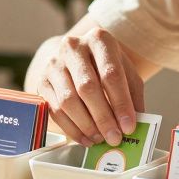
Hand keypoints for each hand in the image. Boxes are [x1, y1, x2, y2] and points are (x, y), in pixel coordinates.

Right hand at [31, 27, 144, 146]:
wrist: (78, 57)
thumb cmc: (106, 66)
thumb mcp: (126, 72)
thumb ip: (133, 95)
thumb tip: (136, 124)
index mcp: (99, 39)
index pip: (111, 73)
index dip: (121, 103)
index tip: (129, 126)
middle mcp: (73, 47)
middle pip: (87, 87)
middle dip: (103, 117)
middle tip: (114, 138)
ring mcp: (54, 64)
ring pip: (68, 101)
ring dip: (86, 125)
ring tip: (100, 139)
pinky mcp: (42, 82)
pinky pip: (54, 110)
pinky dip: (72, 129)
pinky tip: (85, 138)